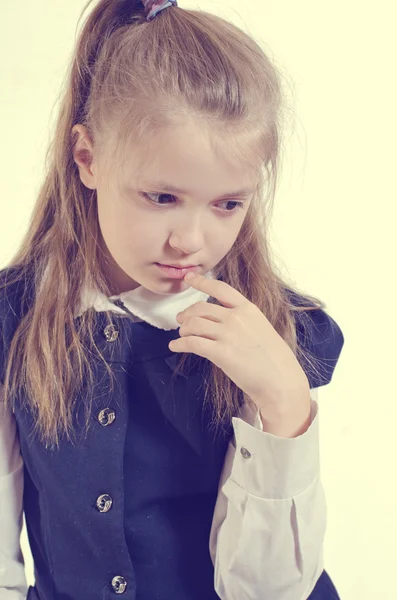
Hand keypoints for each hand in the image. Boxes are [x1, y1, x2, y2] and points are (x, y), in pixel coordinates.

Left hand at [169, 272, 309, 416]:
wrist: (282, 381)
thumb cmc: (275, 360)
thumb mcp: (262, 329)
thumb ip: (243, 321)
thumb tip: (222, 321)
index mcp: (248, 309)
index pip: (220, 288)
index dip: (201, 282)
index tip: (189, 277)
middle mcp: (237, 318)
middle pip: (200, 308)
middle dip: (187, 313)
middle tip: (181, 320)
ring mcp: (228, 334)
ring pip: (193, 324)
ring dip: (183, 330)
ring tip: (182, 336)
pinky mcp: (220, 353)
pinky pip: (192, 343)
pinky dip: (179, 344)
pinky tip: (175, 347)